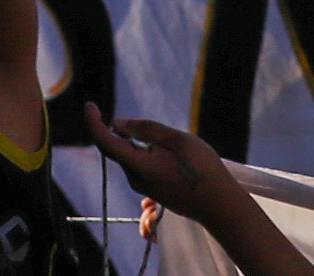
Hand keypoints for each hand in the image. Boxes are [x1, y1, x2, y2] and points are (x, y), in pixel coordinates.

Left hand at [82, 103, 246, 231]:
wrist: (223, 208)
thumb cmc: (204, 171)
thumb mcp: (178, 140)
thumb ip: (146, 130)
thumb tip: (116, 124)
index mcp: (140, 167)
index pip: (105, 142)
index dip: (93, 121)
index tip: (90, 105)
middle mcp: (136, 180)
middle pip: (120, 148)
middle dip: (131, 134)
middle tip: (164, 136)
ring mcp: (145, 189)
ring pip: (133, 157)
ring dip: (144, 146)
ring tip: (178, 153)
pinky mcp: (153, 192)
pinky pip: (143, 167)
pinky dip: (150, 156)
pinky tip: (176, 161)